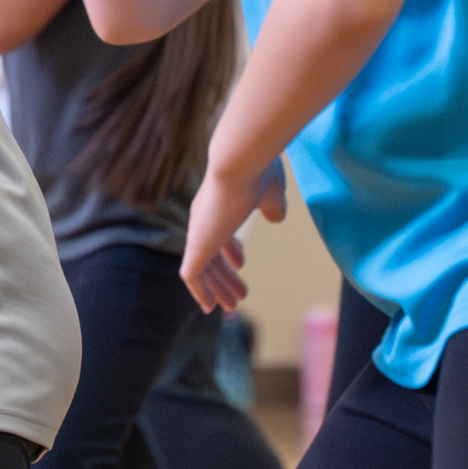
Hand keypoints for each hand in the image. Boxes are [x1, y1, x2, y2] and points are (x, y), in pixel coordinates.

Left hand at [180, 158, 288, 313]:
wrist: (240, 162)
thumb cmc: (258, 171)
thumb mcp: (272, 192)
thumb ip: (272, 206)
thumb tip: (275, 217)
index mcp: (219, 205)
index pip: (219, 233)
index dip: (230, 251)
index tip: (241, 266)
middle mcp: (204, 219)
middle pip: (210, 254)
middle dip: (224, 276)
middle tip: (237, 296)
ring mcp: (199, 232)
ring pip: (203, 269)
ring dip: (217, 289)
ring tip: (232, 306)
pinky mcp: (197, 246)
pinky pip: (191, 275)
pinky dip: (199, 291)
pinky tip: (208, 306)